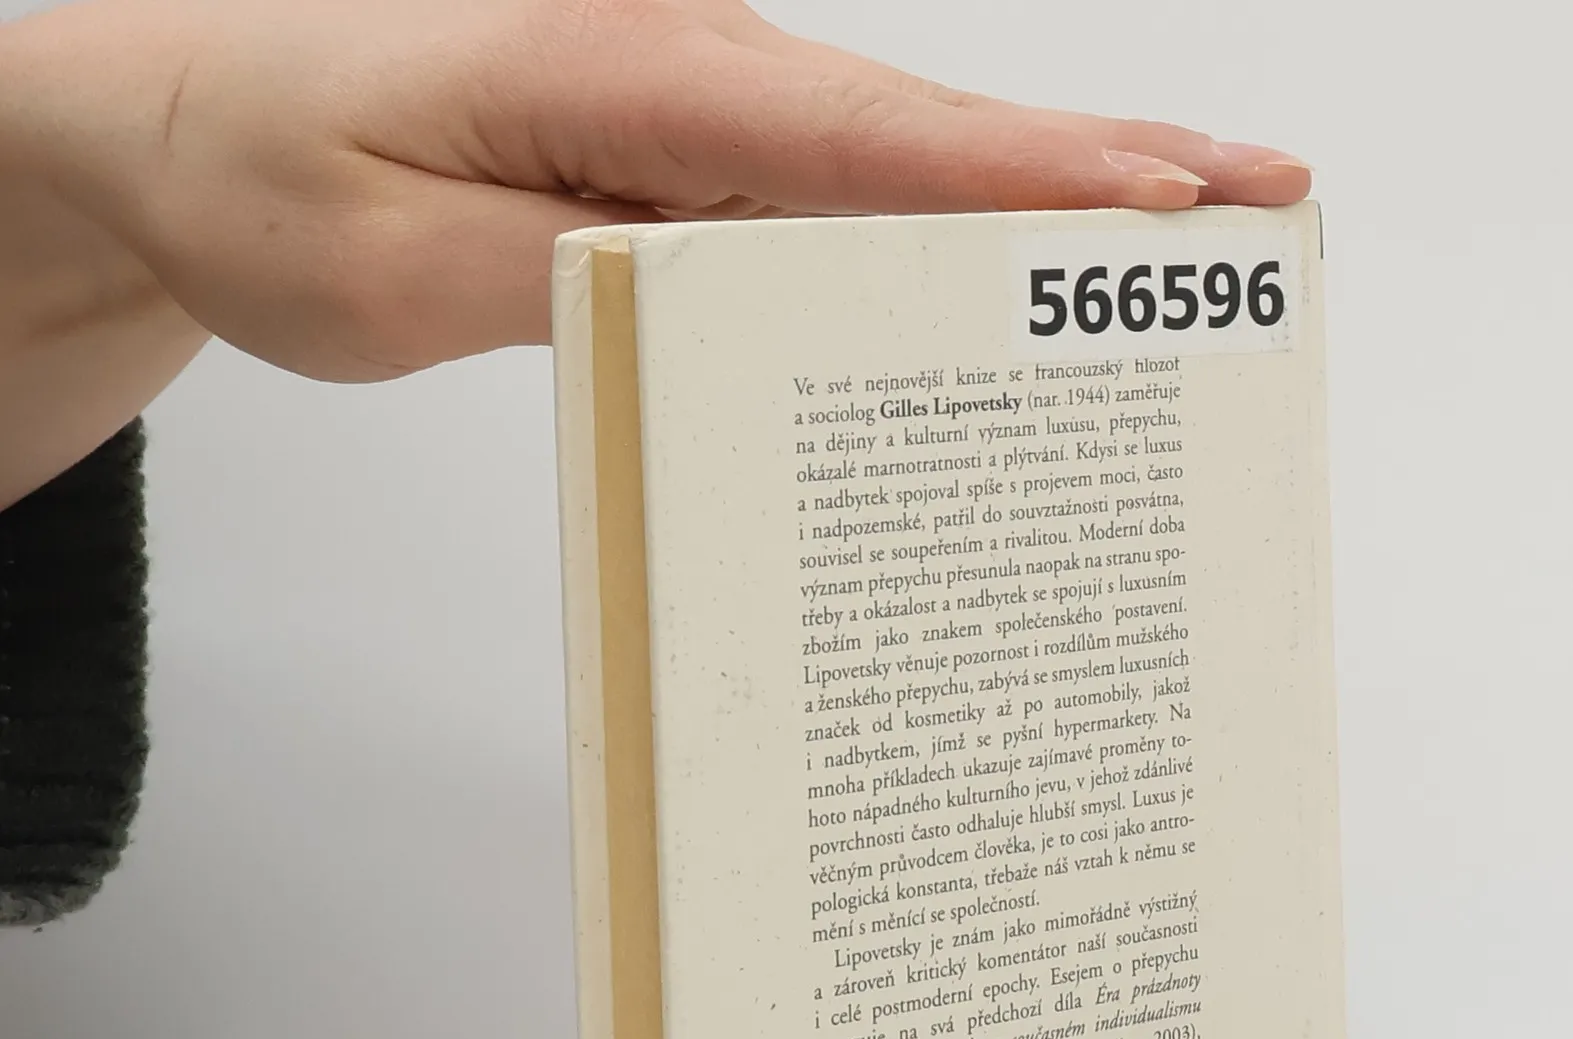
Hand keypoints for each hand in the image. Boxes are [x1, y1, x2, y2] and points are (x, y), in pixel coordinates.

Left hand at [0, 0, 1308, 497]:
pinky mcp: (684, 171)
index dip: (1020, 178)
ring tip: (1194, 236)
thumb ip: (585, 276)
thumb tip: (742, 303)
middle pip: (930, 139)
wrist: (185, 131)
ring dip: (1047, 208)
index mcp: (633, 75)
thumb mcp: (400, 257)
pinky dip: (945, 240)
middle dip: (1103, 177)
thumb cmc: (269, 173)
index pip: (862, 136)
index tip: (1162, 207)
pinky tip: (1009, 281)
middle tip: (1262, 207)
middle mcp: (691, 80)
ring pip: (904, 170)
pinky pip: (840, 208)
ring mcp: (697, 125)